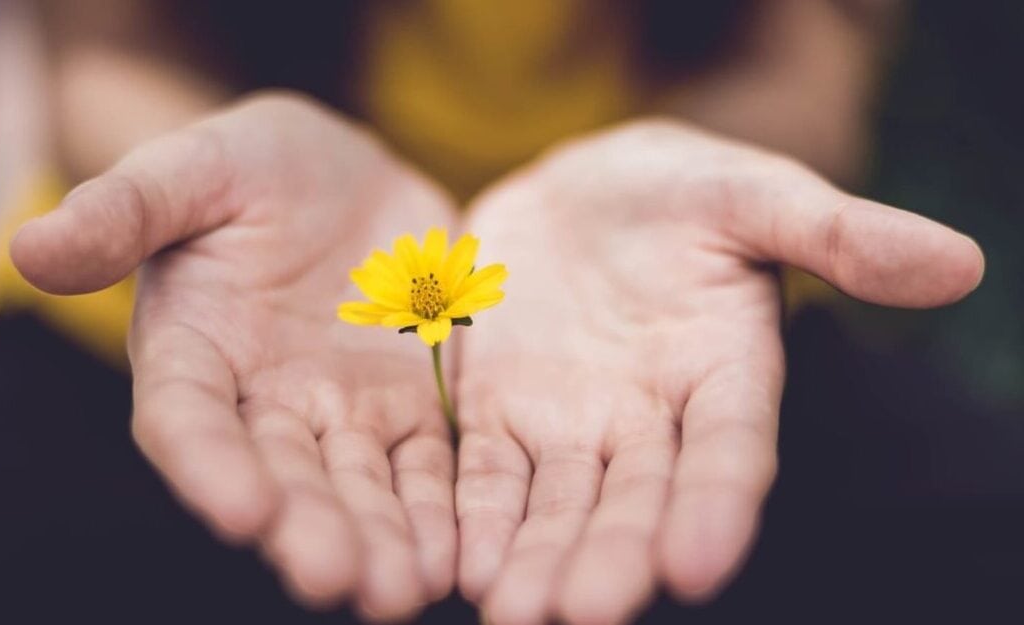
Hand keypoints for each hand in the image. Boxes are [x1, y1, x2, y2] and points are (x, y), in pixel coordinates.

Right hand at [11, 93, 458, 620]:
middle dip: (308, 528)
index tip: (242, 511)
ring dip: (380, 540)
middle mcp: (264, 401)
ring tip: (402, 590)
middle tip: (337, 580)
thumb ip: (126, 209)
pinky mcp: (410, 405)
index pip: (189, 419)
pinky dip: (440, 509)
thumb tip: (31, 247)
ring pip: (359, 486)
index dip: (209, 465)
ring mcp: (342, 410)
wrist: (343, 175)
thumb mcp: (193, 169)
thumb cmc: (251, 167)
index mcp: (194, 351)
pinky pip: (427, 465)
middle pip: (282, 475)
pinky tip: (457, 555)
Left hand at [455, 120, 983, 624]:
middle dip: (612, 557)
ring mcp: (571, 423)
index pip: (730, 450)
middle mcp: (651, 419)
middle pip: (636, 499)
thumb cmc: (681, 190)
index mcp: (725, 372)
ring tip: (514, 613)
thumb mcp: (754, 194)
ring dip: (538, 559)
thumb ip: (838, 232)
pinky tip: (461, 565)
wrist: (581, 192)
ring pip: (558, 505)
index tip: (697, 565)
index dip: (717, 505)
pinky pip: (486, 473)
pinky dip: (476, 516)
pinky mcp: (500, 412)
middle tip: (585, 616)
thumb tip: (959, 262)